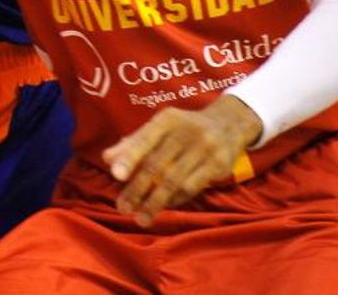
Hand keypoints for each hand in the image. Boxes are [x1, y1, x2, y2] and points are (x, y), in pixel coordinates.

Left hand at [101, 95, 261, 226]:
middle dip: (137, 189)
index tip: (115, 176)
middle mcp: (186, 131)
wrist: (229, 123)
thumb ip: (134, 142)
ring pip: (174, 181)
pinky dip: (175, 200)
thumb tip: (107, 159)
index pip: (145, 139)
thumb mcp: (161, 127)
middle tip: (123, 207)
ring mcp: (204, 148)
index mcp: (167, 119)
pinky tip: (164, 207)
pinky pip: (192, 187)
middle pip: (157, 164)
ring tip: (140, 217)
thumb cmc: (184, 128)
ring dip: (155, 202)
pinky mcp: (218, 164)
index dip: (130, 157)